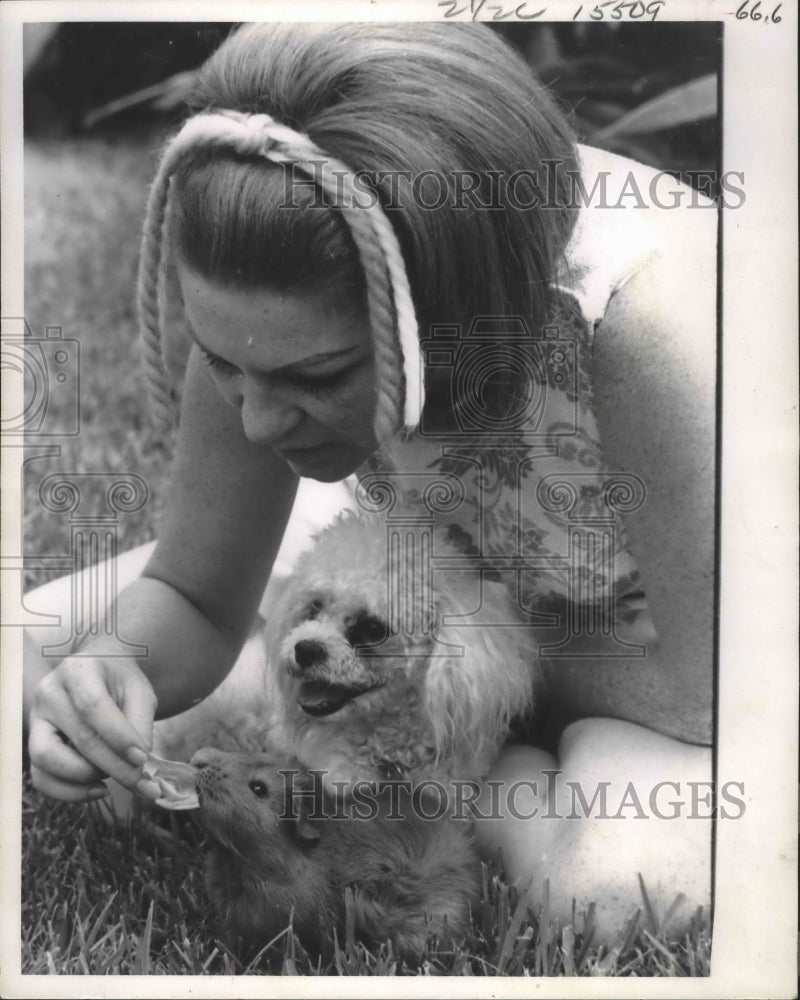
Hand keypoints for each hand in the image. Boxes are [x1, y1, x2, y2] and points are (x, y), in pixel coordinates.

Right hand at [28, 654, 161, 802]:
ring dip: (85, 777)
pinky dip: (69, 792)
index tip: (142, 758)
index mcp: (78, 670)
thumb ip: (141, 723)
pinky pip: (41, 777)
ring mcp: (36, 719)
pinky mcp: (33, 744)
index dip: (118, 736)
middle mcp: (50, 692)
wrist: (101, 674)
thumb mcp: (139, 691)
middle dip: (114, 765)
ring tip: (113, 776)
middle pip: (78, 737)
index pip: (93, 705)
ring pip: (46, 759)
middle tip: (142, 782)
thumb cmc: (121, 682)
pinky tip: (98, 789)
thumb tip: (138, 762)